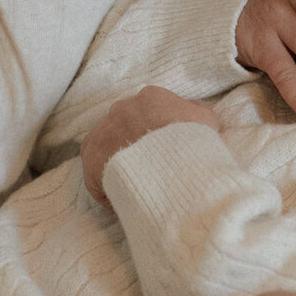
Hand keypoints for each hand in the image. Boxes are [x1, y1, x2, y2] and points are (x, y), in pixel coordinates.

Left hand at [81, 86, 222, 207]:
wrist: (173, 164)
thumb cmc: (193, 140)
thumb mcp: (206, 118)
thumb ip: (194, 110)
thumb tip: (188, 108)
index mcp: (150, 97)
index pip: (149, 111)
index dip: (156, 130)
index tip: (164, 148)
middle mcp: (122, 109)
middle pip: (126, 125)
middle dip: (134, 142)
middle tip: (150, 164)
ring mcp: (103, 131)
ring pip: (106, 146)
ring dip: (117, 162)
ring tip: (135, 183)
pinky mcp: (90, 157)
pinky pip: (94, 173)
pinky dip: (106, 186)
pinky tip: (123, 197)